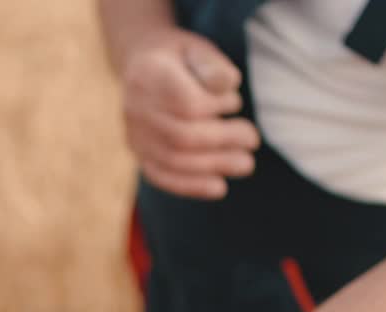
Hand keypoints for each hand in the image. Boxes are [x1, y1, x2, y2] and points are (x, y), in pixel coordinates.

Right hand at [119, 30, 260, 199]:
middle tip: (252, 140)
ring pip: (173, 160)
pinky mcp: (138, 153)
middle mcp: (135, 108)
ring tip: (246, 164)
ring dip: (214, 166)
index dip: (216, 107)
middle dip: (222, 141)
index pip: (187, 104)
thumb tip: (229, 85)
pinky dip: (191, 185)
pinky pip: (161, 176)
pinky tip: (219, 187)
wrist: (142, 66)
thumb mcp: (197, 49)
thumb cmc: (179, 58)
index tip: (235, 102)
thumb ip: (213, 65)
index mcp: (149, 75)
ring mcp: (133, 134)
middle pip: (181, 136)